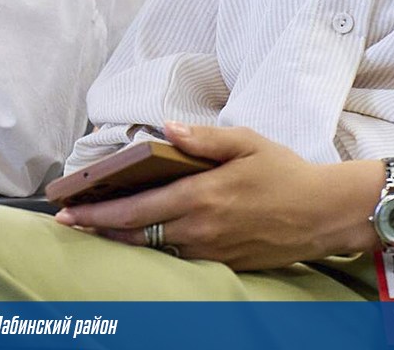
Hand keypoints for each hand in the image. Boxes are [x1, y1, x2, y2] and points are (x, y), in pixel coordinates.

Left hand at [53, 122, 386, 270]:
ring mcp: (210, 250)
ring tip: (100, 226)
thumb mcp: (248, 143)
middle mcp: (200, 228)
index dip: (98, 212)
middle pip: (136, 234)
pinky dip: (156, 246)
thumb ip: (204, 139)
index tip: (69, 210)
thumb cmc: (287, 173)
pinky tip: (148, 235)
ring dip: (125, 238)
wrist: (323, 214)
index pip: (136, 208)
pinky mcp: (222, 263)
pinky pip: (179, 256)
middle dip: (99, 228)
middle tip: (69, 222)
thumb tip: (168, 130)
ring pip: (155, 248)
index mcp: (202, 195)